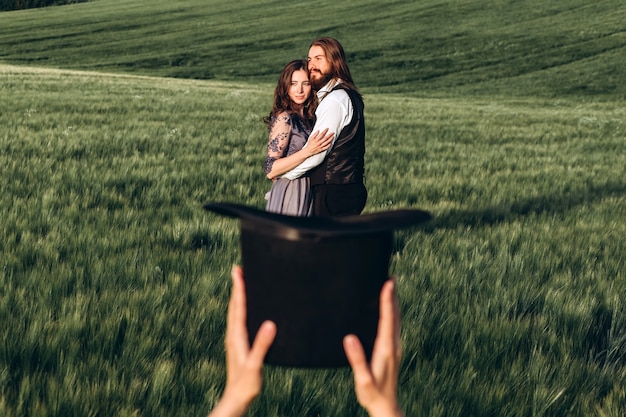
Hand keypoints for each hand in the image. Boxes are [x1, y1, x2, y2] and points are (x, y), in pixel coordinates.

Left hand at [208, 266, 276, 416]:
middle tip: (238, 270)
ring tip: (241, 283)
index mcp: (237, 337)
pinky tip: (245, 310)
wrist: (236, 399)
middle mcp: (233, 336)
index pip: (238, 307)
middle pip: (234, 306)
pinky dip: (240, 308)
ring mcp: (234, 340)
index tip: (238, 272)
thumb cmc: (245, 384)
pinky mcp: (237, 345)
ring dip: (237, 296)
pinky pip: (238, 320)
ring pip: (234, 312)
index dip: (239, 288)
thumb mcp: (255, 365)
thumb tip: (270, 324)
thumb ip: (262, 345)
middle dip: (236, 287)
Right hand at [305, 128, 333, 155]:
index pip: (321, 134)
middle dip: (330, 135)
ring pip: (327, 142)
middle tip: (333, 132)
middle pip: (325, 138)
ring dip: (330, 139)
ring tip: (333, 136)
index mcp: (316, 140)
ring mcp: (320, 146)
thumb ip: (315, 134)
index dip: (325, 131)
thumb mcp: (311, 138)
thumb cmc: (310, 144)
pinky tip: (331, 143)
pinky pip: (326, 147)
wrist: (308, 151)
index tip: (327, 128)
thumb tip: (318, 131)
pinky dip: (329, 145)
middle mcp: (319, 143)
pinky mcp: (321, 150)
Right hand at [343, 279, 403, 416]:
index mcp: (386, 349)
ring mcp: (395, 347)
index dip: (388, 299)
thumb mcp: (362, 379)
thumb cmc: (372, 394)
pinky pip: (393, 326)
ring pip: (396, 319)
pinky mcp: (393, 350)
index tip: (388, 282)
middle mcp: (393, 345)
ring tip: (391, 286)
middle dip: (393, 295)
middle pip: (395, 315)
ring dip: (394, 302)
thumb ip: (357, 359)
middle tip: (391, 276)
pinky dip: (392, 312)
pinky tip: (387, 309)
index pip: (388, 319)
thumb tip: (349, 338)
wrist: (386, 407)